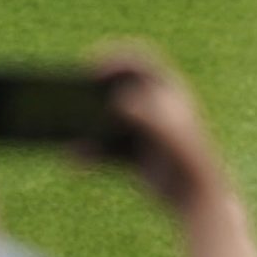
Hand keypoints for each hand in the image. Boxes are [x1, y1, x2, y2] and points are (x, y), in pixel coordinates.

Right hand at [77, 42, 222, 208]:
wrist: (196, 197)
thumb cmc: (189, 159)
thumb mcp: (170, 134)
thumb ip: (148, 115)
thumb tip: (119, 102)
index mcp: (167, 91)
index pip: (139, 61)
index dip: (113, 59)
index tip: (90, 67)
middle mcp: (152, 107)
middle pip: (113, 88)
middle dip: (88, 91)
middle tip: (65, 93)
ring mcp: (141, 131)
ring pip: (104, 121)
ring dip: (82, 126)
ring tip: (61, 129)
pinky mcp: (133, 155)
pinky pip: (102, 149)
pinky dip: (87, 153)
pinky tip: (73, 159)